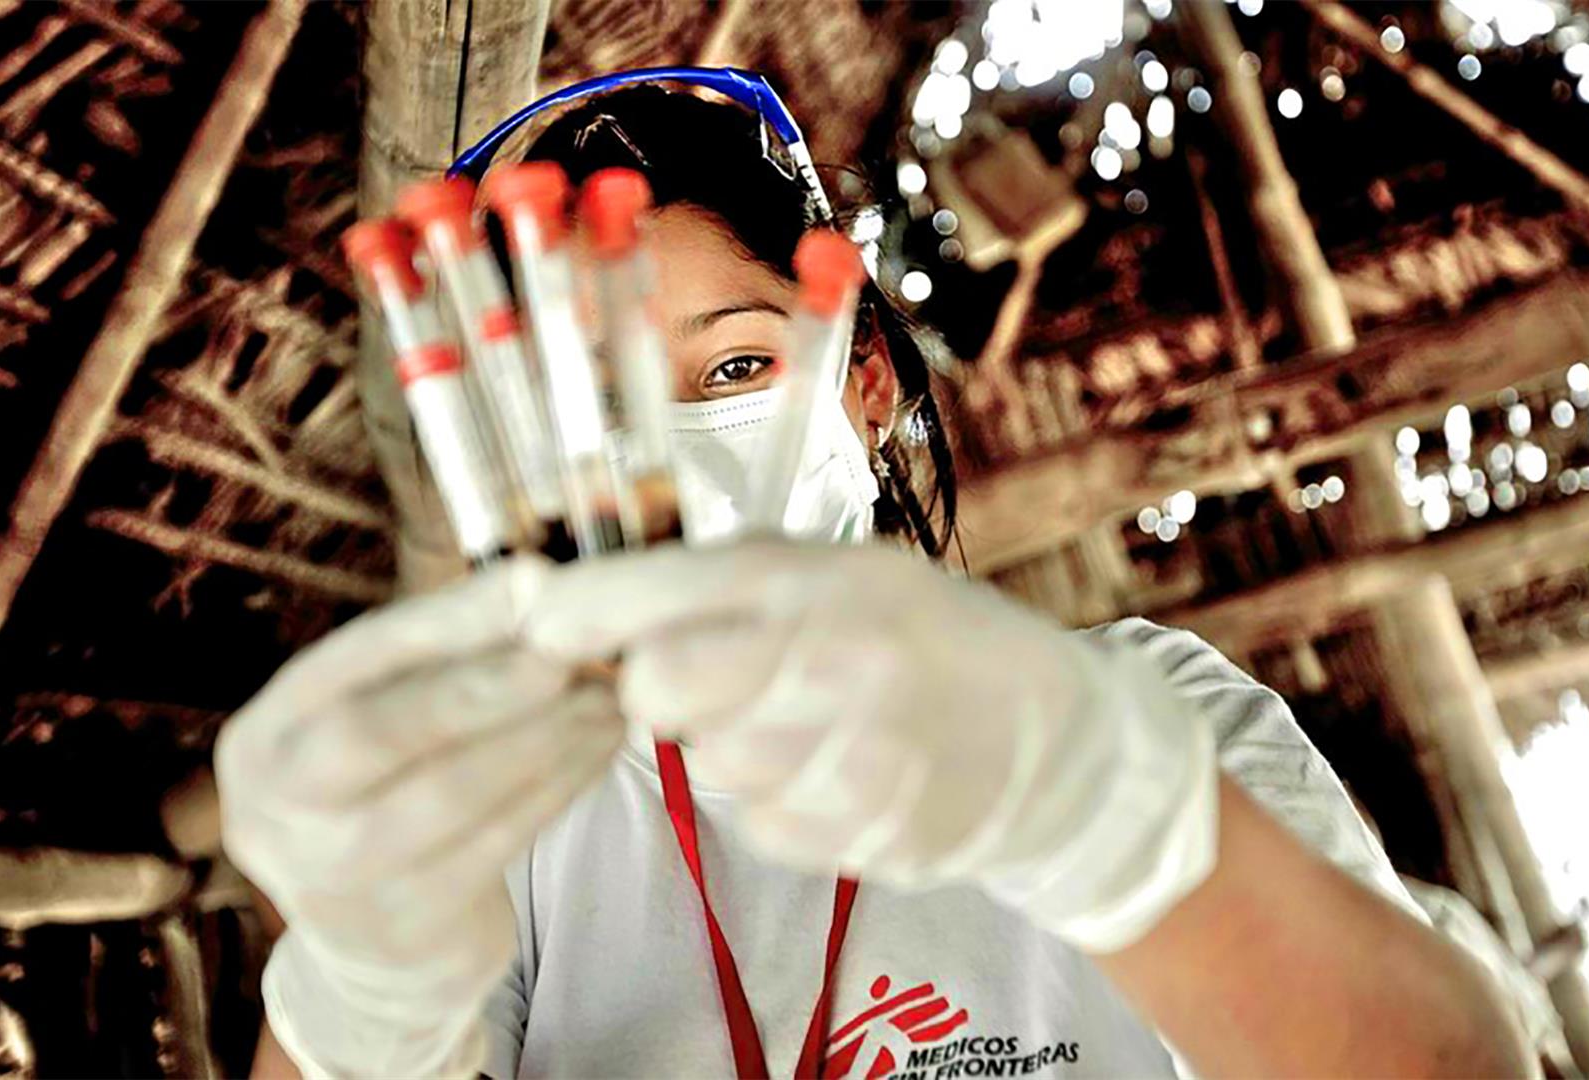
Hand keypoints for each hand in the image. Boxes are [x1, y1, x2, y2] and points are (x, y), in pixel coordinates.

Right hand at [217, 556, 626, 1078]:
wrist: (376, 948)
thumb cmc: (388, 793)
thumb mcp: (380, 724)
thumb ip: (438, 663)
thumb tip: (539, 589)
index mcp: (264, 739)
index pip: (349, 661)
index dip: (443, 619)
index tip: (532, 579)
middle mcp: (276, 811)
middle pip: (372, 734)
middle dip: (478, 686)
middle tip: (565, 652)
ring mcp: (334, 880)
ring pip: (447, 794)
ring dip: (541, 734)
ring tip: (605, 695)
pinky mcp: (406, 928)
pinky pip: (496, 843)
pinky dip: (558, 785)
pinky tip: (601, 745)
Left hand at [556, 540, 1220, 953]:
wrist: (1050, 730)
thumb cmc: (918, 636)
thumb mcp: (837, 571)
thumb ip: (723, 584)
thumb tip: (578, 604)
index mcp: (823, 577)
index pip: (664, 588)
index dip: (584, 609)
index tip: (537, 618)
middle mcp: (839, 659)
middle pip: (660, 688)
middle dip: (660, 687)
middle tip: (702, 678)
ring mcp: (860, 753)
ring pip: (712, 764)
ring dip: (734, 747)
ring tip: (803, 720)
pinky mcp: (872, 832)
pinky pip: (764, 825)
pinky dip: (782, 804)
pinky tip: (836, 768)